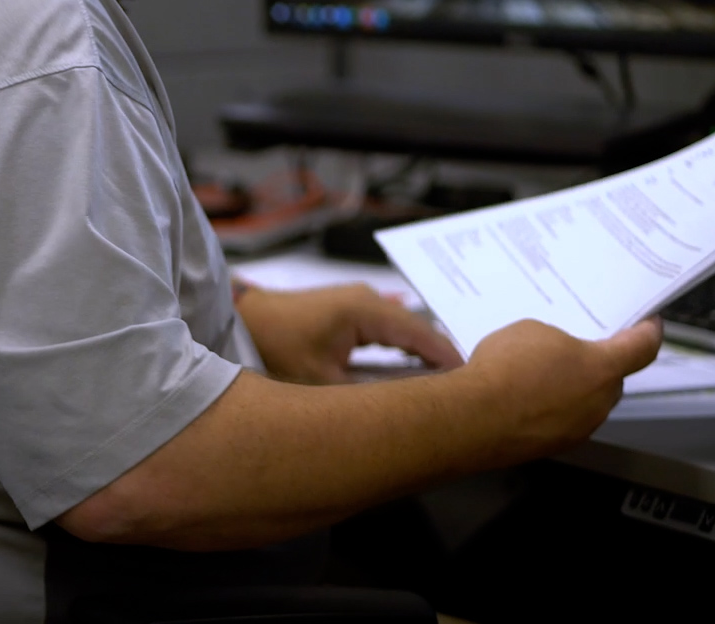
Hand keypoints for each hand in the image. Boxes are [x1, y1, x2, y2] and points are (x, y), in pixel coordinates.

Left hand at [234, 283, 463, 384]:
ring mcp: (358, 304)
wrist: (239, 322)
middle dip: (440, 362)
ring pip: (403, 333)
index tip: (476, 384)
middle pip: (417, 333)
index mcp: (367, 311)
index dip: (451, 361)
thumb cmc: (274, 348)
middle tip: (468, 391)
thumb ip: (368, 396)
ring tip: (447, 386)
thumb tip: (404, 413)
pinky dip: (402, 351)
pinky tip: (416, 370)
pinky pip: (387, 333)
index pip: (423, 336)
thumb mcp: (323, 383)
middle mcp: (368, 301)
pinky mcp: (347, 313)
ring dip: (421, 357)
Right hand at [459, 317, 662, 463]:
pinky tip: (524, 399)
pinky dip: (552, 408)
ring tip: (540, 376)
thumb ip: (558, 342)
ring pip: (587, 402)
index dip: (649, 332)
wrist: (476, 418)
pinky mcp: (556, 447)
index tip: (649, 322)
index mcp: (603, 368)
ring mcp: (580, 429)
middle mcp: (600, 402)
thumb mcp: (534, 332)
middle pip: (612, 378)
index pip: (643, 347)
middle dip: (599, 364)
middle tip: (574, 349)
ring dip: (573, 388)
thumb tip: (558, 357)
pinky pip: (563, 420)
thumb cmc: (509, 366)